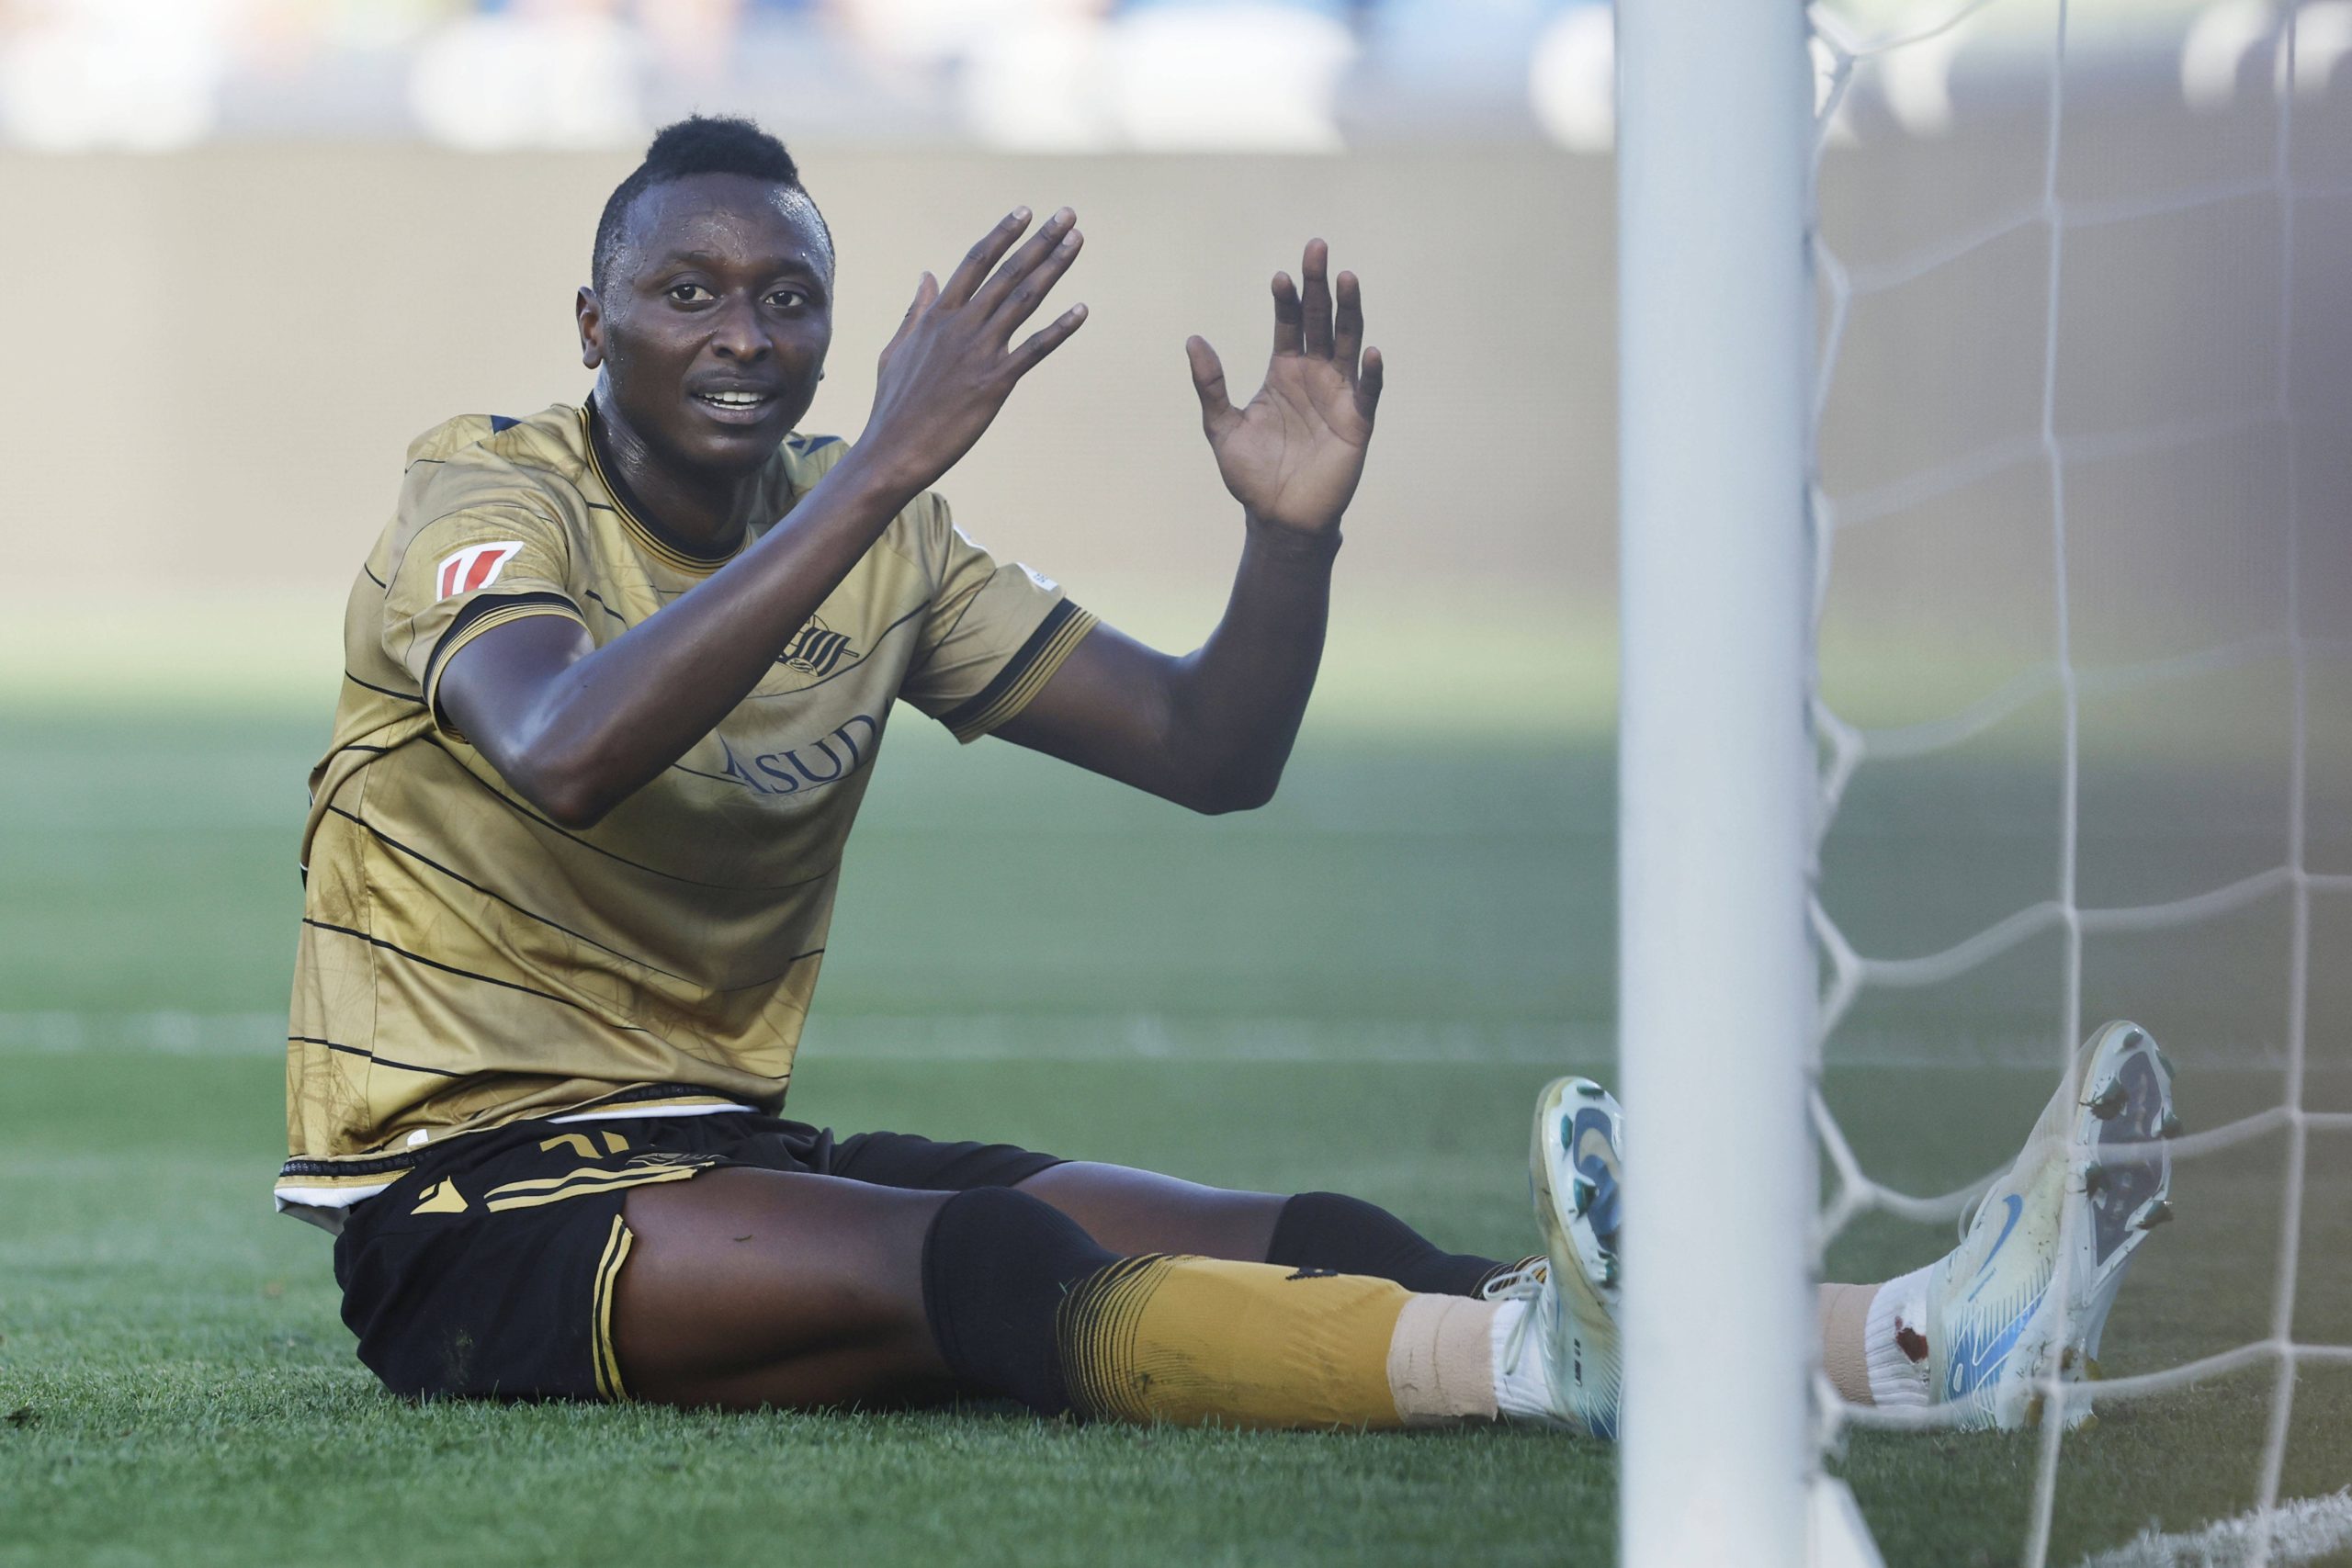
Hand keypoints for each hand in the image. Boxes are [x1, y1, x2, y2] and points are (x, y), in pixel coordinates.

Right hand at [858, 206, 1088, 494]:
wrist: (892, 449)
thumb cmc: (894, 405)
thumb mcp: (896, 349)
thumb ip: (916, 311)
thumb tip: (926, 275)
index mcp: (937, 315)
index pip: (975, 262)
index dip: (1002, 234)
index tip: (1024, 212)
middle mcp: (961, 326)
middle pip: (1008, 272)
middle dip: (1040, 240)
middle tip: (1067, 215)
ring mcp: (979, 352)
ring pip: (1024, 299)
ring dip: (1054, 267)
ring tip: (1076, 241)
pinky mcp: (995, 382)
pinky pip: (1035, 349)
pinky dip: (1060, 328)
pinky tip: (1082, 310)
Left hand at [1187, 239, 1383, 537]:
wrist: (1279, 518)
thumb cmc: (1252, 475)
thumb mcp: (1222, 427)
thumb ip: (1211, 385)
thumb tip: (1193, 339)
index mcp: (1283, 372)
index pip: (1288, 324)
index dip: (1286, 299)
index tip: (1279, 277)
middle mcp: (1314, 375)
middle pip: (1320, 320)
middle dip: (1318, 286)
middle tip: (1317, 248)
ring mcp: (1339, 395)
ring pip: (1347, 343)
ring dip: (1348, 311)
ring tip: (1346, 279)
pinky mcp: (1357, 422)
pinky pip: (1367, 391)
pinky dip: (1370, 371)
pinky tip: (1368, 351)